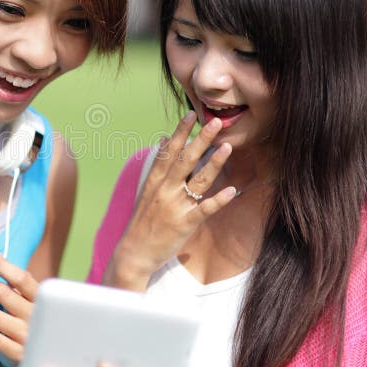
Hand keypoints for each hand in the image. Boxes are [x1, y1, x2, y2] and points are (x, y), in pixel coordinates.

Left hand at [0, 250, 39, 362]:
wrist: (47, 352)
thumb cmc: (32, 316)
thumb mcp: (29, 296)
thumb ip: (13, 277)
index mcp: (41, 298)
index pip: (20, 277)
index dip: (0, 264)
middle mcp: (35, 316)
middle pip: (3, 293)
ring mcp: (26, 336)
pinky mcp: (16, 353)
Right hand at [105, 112, 235, 290]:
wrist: (134, 252)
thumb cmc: (142, 220)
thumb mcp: (146, 190)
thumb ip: (157, 167)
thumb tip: (164, 140)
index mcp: (154, 181)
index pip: (168, 151)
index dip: (180, 132)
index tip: (191, 114)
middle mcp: (164, 190)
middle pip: (185, 160)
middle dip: (201, 140)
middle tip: (214, 122)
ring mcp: (175, 206)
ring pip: (198, 180)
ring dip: (214, 163)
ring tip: (227, 147)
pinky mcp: (184, 224)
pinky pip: (205, 209)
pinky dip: (219, 200)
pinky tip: (232, 190)